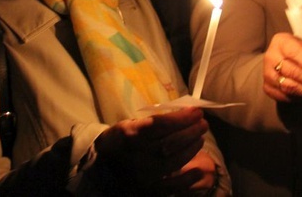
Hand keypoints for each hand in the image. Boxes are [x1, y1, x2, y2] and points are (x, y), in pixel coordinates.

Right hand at [94, 107, 210, 193]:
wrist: (99, 167)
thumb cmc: (118, 141)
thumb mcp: (129, 125)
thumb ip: (152, 122)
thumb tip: (182, 115)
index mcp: (130, 135)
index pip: (161, 124)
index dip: (182, 118)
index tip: (197, 111)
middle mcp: (138, 155)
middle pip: (171, 142)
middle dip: (191, 131)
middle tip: (203, 124)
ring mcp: (144, 175)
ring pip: (174, 162)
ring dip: (191, 148)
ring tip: (199, 139)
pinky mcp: (149, 190)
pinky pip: (172, 186)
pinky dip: (187, 179)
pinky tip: (198, 170)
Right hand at [263, 32, 301, 101]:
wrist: (282, 62)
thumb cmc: (299, 54)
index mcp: (282, 42)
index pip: (295, 52)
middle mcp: (271, 56)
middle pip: (292, 72)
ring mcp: (267, 73)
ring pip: (289, 87)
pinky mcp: (267, 87)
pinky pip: (285, 96)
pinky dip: (300, 98)